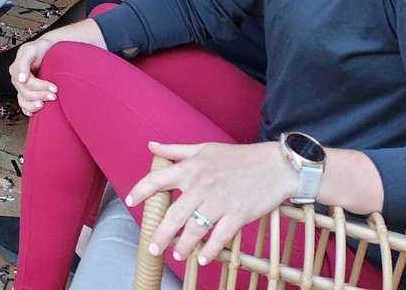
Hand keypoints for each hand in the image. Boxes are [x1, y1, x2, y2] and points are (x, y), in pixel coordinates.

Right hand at [10, 37, 58, 115]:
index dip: (40, 87)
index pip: (27, 83)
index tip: (54, 88)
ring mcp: (20, 86)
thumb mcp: (31, 50)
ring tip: (44, 105)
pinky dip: (27, 109)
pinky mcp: (25, 91)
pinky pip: (23, 104)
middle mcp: (17, 79)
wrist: (47, 48)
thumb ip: (23, 62)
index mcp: (16, 69)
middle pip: (26, 93)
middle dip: (41, 95)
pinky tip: (33, 112)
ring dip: (34, 105)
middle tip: (54, 96)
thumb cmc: (40, 48)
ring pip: (24, 100)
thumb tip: (21, 79)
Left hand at [125, 140, 295, 263]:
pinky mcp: (237, 215)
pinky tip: (202, 259)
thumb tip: (151, 146)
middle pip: (173, 214)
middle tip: (152, 248)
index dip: (140, 191)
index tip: (131, 203)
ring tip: (176, 255)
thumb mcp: (203, 148)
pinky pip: (219, 237)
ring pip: (194, 230)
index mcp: (190, 168)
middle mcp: (201, 185)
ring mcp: (219, 202)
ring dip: (183, 246)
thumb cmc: (237, 157)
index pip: (156, 179)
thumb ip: (175, 150)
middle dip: (161, 234)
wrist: (274, 165)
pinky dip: (210, 251)